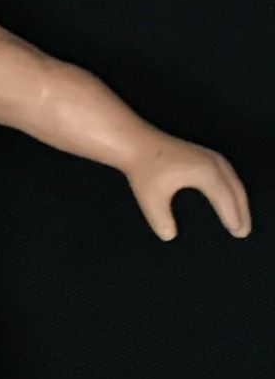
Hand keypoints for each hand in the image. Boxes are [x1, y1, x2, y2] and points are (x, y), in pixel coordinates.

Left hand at [124, 137, 250, 239]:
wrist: (136, 143)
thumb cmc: (144, 170)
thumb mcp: (150, 198)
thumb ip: (161, 220)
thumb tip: (170, 236)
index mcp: (205, 172)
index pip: (225, 198)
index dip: (232, 216)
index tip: (237, 232)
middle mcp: (213, 162)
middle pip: (235, 190)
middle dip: (241, 211)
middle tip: (242, 232)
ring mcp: (211, 156)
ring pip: (234, 181)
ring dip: (239, 200)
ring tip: (241, 219)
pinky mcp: (205, 154)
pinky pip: (228, 175)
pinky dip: (233, 189)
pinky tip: (230, 198)